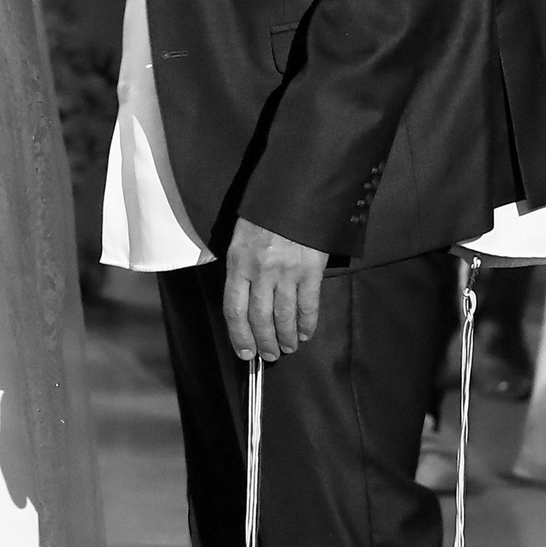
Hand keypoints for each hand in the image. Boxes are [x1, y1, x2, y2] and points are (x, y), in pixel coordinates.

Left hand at [223, 219, 327, 361]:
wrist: (294, 192)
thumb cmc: (263, 214)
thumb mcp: (240, 237)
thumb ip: (240, 267)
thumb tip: (242, 298)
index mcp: (238, 263)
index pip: (234, 309)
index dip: (239, 335)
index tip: (244, 352)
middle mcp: (260, 272)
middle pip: (259, 318)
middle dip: (264, 342)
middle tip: (269, 355)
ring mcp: (287, 272)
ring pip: (284, 316)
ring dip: (286, 337)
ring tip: (288, 348)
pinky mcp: (311, 270)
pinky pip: (308, 305)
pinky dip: (308, 324)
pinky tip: (306, 334)